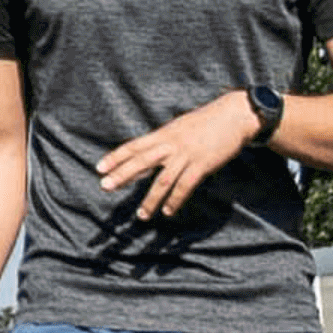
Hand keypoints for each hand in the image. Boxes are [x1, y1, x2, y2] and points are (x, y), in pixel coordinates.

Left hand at [95, 88, 260, 225]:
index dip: (115, 157)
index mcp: (163, 134)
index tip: (99, 168)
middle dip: (122, 175)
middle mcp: (170, 144)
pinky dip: (175, 200)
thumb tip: (150, 151)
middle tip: (105, 187)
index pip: (133, 146)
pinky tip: (169, 212)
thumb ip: (164, 140)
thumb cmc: (206, 122)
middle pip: (141, 161)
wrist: (234, 116)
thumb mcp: (179, 127)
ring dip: (151, 200)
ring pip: (162, 180)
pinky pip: (185, 186)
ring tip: (141, 216)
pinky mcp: (202, 165)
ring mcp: (186, 155)